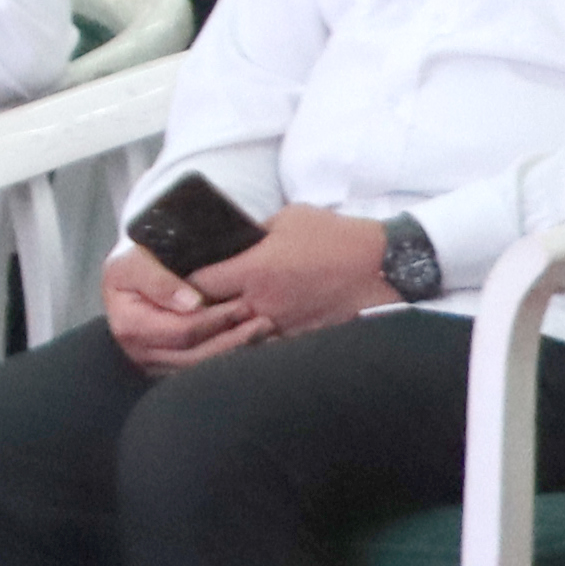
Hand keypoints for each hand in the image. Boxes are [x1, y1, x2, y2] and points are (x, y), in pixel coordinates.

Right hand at [100, 240, 272, 371]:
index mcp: (130, 326)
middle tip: (264, 324)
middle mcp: (140, 351)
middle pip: (194, 355)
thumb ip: (160, 281)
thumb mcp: (136, 261)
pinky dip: (225, 357)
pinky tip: (248, 344)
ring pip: (199, 366)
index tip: (242, 306)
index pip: (182, 330)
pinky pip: (199, 369)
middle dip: (232, 340)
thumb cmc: (131, 263)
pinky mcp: (165, 367)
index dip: (214, 320)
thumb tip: (193, 303)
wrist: (124, 276)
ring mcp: (152, 363)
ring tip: (262, 334)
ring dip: (233, 352)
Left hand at [189, 201, 396, 341]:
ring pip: (235, 338)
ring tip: (210, 323)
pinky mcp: (301, 339)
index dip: (184, 282)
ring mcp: (282, 325)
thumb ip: (253, 232)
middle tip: (187, 305)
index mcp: (254, 271)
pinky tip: (245, 335)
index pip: (199, 284)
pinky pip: (265, 346)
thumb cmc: (336, 237)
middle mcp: (263, 303)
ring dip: (222, 331)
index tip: (182, 277)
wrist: (383, 267)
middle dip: (196, 311)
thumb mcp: (288, 219)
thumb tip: (230, 241)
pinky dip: (251, 341)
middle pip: (211, 316)